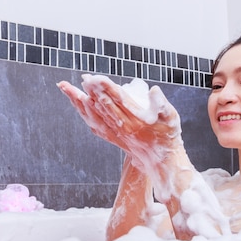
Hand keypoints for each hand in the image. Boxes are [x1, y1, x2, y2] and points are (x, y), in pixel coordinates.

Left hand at [58, 75, 183, 168]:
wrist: (162, 162)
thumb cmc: (168, 137)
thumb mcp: (171, 118)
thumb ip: (162, 104)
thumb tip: (154, 89)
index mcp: (135, 120)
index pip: (117, 99)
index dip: (105, 88)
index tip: (95, 78)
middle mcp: (122, 127)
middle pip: (102, 106)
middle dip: (91, 91)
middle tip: (83, 78)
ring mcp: (117, 133)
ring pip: (95, 115)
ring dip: (82, 102)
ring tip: (69, 89)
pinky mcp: (114, 138)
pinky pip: (96, 125)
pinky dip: (86, 115)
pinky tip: (79, 108)